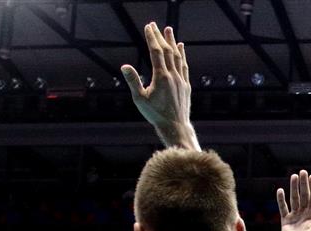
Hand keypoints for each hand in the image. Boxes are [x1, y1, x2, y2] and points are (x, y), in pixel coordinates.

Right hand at [121, 23, 196, 148]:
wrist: (176, 127)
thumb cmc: (156, 115)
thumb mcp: (140, 99)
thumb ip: (133, 81)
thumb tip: (124, 66)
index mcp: (162, 77)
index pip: (156, 52)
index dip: (152, 38)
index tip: (148, 27)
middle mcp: (173, 76)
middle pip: (167, 51)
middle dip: (160, 36)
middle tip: (154, 24)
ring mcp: (181, 80)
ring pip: (177, 56)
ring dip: (172, 42)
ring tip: (168, 30)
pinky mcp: (186, 85)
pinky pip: (184, 66)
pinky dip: (182, 55)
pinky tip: (181, 48)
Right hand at [278, 170, 310, 230]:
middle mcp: (304, 215)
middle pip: (304, 196)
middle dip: (303, 184)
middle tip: (302, 172)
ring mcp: (295, 217)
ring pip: (294, 199)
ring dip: (293, 188)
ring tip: (293, 176)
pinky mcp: (286, 221)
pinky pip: (283, 208)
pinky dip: (281, 200)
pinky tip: (280, 190)